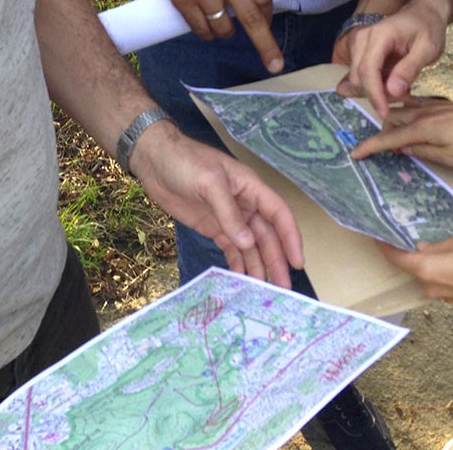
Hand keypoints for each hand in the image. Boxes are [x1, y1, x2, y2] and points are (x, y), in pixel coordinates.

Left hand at [130, 122, 303, 287]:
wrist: (155, 160)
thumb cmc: (185, 162)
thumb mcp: (210, 183)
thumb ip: (229, 214)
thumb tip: (248, 243)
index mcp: (251, 188)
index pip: (279, 214)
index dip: (291, 238)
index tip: (297, 262)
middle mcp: (246, 205)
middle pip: (267, 236)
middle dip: (276, 261)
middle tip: (282, 288)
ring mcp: (229, 218)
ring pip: (251, 246)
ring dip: (258, 266)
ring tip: (262, 291)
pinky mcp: (213, 228)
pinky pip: (231, 249)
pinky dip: (237, 264)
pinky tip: (240, 280)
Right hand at [147, 0, 282, 72]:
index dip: (268, 16)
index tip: (268, 25)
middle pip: (250, 20)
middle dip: (265, 45)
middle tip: (275, 65)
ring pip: (223, 29)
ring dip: (228, 32)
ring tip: (223, 19)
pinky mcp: (182, 0)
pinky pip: (201, 30)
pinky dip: (208, 33)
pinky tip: (208, 24)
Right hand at [335, 1, 448, 116]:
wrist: (423, 13)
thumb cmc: (428, 28)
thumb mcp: (428, 49)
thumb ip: (410, 70)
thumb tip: (392, 92)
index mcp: (379, 36)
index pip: (368, 70)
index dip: (374, 94)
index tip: (384, 113)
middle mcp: (362, 39)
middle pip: (358, 76)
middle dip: (376, 94)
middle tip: (403, 98)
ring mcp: (358, 44)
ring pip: (356, 78)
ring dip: (375, 90)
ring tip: (401, 88)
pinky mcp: (359, 52)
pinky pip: (360, 75)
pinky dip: (374, 85)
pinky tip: (392, 84)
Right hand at [350, 98, 452, 167]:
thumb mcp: (451, 157)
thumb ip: (423, 152)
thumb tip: (403, 150)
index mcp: (422, 128)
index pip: (388, 138)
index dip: (370, 147)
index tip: (354, 153)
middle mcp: (423, 113)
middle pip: (391, 118)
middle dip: (381, 133)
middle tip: (381, 151)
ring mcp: (433, 107)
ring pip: (402, 112)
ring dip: (394, 125)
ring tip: (396, 141)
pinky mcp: (443, 106)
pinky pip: (415, 109)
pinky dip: (406, 118)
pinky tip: (414, 128)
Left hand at [378, 232, 452, 311]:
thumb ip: (439, 244)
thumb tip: (423, 248)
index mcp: (427, 269)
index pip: (396, 258)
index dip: (384, 246)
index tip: (375, 234)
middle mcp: (430, 286)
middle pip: (411, 267)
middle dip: (407, 251)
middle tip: (406, 232)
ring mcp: (443, 296)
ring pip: (427, 274)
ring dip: (426, 261)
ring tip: (431, 241)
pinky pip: (441, 281)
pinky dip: (440, 269)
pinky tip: (450, 256)